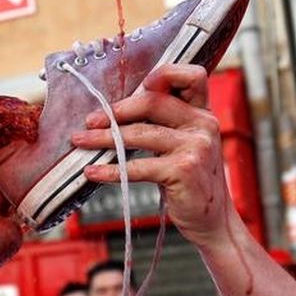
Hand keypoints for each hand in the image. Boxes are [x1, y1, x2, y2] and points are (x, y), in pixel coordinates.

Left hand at [70, 64, 233, 246]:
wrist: (213, 221)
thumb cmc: (192, 181)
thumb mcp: (188, 144)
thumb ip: (168, 122)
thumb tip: (120, 109)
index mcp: (204, 112)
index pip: (192, 76)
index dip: (164, 74)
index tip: (136, 86)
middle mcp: (203, 124)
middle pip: (152, 102)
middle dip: (116, 111)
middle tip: (91, 121)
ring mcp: (195, 146)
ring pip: (139, 134)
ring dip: (103, 139)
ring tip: (81, 142)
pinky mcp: (183, 170)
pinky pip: (137, 166)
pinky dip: (110, 170)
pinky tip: (93, 171)